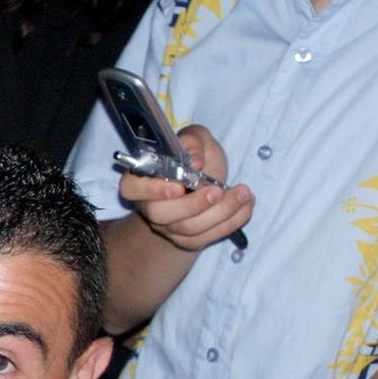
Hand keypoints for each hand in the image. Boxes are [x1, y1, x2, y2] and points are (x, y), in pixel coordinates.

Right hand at [119, 123, 252, 250]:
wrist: (208, 184)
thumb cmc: (198, 159)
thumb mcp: (196, 138)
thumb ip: (192, 140)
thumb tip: (194, 160)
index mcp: (142, 179)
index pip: (131, 189)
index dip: (152, 190)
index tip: (178, 186)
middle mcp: (150, 206)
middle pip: (160, 215)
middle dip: (193, 204)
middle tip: (217, 190)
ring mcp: (167, 226)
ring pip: (188, 228)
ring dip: (220, 212)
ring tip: (242, 193)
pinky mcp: (188, 240)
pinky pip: (207, 237)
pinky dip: (231, 222)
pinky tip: (246, 205)